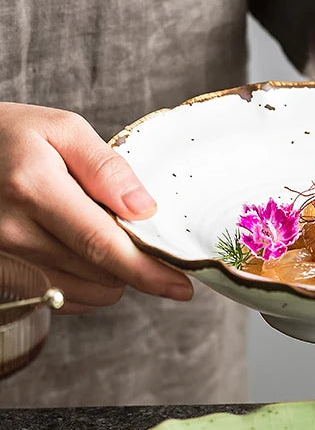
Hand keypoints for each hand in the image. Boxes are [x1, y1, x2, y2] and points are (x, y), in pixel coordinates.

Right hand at [0, 103, 192, 312]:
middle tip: (122, 228)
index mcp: (33, 189)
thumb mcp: (60, 129)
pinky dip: (82, 283)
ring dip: (108, 274)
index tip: (182, 286)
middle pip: (103, 275)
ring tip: (90, 233)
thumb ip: (106, 168)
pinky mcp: (3, 279)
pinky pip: (64, 299)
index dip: (148, 272)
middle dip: (131, 261)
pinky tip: (72, 250)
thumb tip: (144, 209)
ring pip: (88, 293)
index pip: (104, 246)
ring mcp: (6, 261)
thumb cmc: (8, 138)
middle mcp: (15, 232)